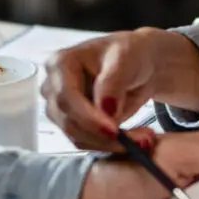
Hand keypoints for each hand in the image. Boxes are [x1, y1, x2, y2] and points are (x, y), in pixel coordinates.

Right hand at [44, 28, 198, 150]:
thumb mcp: (125, 58)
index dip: (87, 117)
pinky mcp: (74, 124)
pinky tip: (135, 140)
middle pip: (69, 121)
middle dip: (103, 135)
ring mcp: (62, 108)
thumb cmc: (129, 53)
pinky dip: (111, 146)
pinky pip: (88, 142)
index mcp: (60, 64)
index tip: (113, 130)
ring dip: (111, 144)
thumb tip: (104, 110)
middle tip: (139, 139)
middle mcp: (54, 87)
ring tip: (144, 139)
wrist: (139, 64)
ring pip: (78, 137)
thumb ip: (112, 82)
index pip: (65, 97)